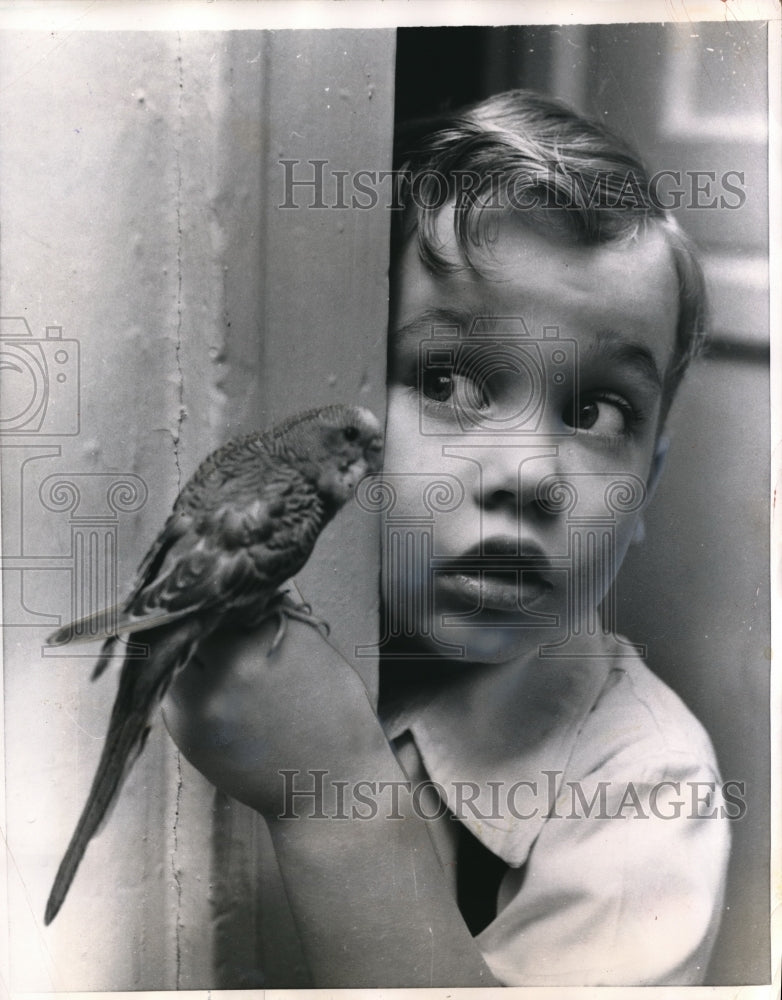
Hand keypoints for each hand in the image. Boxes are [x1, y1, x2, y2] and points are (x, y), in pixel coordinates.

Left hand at [162, 609, 497, 985]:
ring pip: (177, 650)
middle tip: (206, 614)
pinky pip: (171, 689)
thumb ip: (283, 619)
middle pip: (199, 617)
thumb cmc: (336, 718)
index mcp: (277, 635)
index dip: (228, 592)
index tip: (228, 591)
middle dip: (203, 615)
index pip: (233, 593)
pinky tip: (202, 683)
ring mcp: (208, 696)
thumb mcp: (319, 651)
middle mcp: (238, 661)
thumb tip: (255, 588)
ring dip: (186, 645)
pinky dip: (182, 680)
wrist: (330, 788)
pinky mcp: (189, 728)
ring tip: (199, 646)